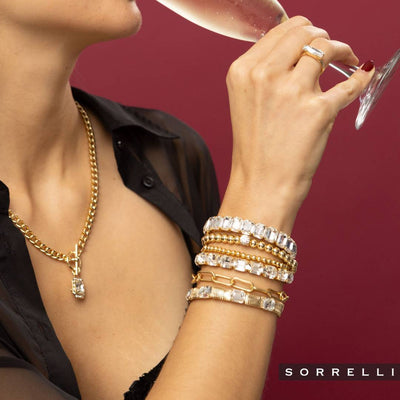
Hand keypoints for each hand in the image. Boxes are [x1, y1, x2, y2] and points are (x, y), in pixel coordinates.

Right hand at [220, 16, 373, 230]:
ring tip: (348, 59)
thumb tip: (300, 50)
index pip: (280, 29)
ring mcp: (292, 92)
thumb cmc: (255, 148)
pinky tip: (363, 75)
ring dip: (343, 50)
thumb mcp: (246, 101)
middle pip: (304, 31)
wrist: (261, 183)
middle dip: (321, 35)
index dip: (302, 29)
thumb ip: (266, 72)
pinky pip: (350, 83)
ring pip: (327, 47)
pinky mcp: (318, 110)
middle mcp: (264, 76)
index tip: (312, 37)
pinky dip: (361, 77)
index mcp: (243, 72)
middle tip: (330, 48)